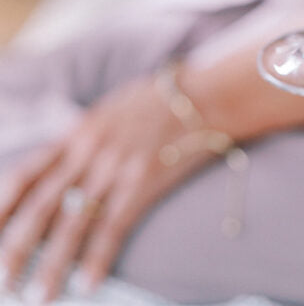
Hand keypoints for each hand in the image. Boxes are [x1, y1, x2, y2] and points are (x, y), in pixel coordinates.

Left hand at [0, 75, 213, 301]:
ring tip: (39, 296)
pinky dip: (96, 259)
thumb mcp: (111, 111)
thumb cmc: (159, 102)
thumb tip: (60, 168)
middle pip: (41, 206)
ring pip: (73, 223)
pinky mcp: (143, 182)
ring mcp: (116, 167)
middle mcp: (89, 151)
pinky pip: (112, 227)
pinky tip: (87, 285)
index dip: (1, 207)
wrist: (204, 96)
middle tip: (5, 281)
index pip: (26, 174)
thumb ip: (84, 140)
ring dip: (52, 265)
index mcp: (77, 132)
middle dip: (18, 247)